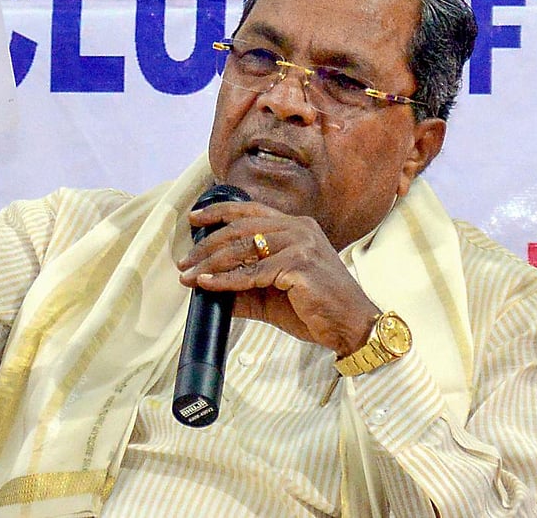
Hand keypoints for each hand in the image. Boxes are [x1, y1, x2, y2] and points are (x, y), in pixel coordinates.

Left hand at [177, 201, 378, 356]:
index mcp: (295, 226)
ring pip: (244, 248)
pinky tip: (209, 284)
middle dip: (207, 245)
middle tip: (185, 261)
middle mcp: (298, 228)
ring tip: (189, 276)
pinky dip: (227, 280)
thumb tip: (208, 286)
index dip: (218, 211)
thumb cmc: (315, 308)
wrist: (352, 326)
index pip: (250, 210)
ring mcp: (301, 244)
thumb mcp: (273, 293)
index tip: (194, 219)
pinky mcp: (300, 266)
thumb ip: (244, 286)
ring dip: (211, 263)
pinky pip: (253, 273)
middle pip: (241, 228)